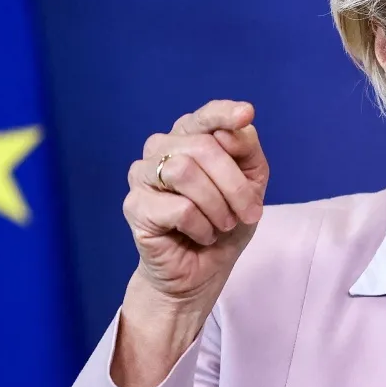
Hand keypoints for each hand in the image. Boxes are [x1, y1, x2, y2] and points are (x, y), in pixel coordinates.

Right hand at [124, 99, 268, 301]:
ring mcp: (142, 175)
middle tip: (247, 214)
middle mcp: (160, 149)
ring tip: (222, 225)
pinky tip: (202, 235)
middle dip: (235, 185)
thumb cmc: (223, 225)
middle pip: (203, 147)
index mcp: (188, 138)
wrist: (200, 273)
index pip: (205, 116)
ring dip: (217, 205)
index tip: (246, 114)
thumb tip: (238, 128)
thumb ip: (247, 152)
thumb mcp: (250, 186)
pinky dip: (202, 226)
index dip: (224, 113)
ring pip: (185, 171)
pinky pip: (178, 207)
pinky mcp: (135, 206)